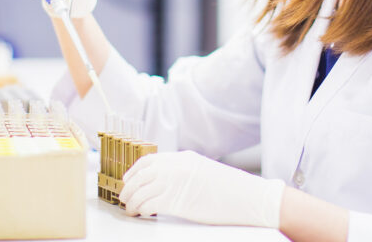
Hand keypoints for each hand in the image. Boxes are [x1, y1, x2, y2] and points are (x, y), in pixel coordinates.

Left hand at [120, 150, 284, 228]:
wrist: (247, 198)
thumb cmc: (230, 189)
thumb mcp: (203, 171)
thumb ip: (183, 171)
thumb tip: (164, 180)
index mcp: (182, 158)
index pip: (149, 161)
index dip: (134, 171)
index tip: (127, 180)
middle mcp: (176, 168)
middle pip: (141, 175)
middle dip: (129, 187)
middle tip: (124, 196)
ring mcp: (176, 183)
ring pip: (142, 191)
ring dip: (132, 200)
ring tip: (130, 208)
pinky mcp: (177, 202)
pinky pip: (149, 204)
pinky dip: (141, 209)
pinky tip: (141, 214)